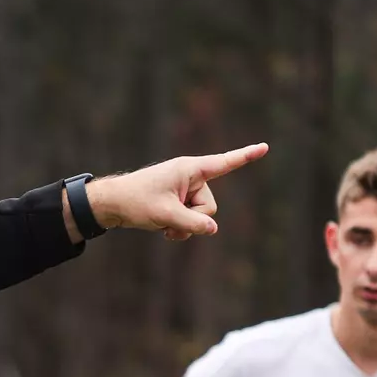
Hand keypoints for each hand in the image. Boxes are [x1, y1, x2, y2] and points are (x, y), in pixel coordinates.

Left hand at [82, 144, 268, 241]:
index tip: (265, 147)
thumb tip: (213, 230)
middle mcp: (190, 177)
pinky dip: (179, 227)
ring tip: (162, 224)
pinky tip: (163, 230)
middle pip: (209, 207)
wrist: (112, 204)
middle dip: (192, 219)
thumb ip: (192, 224)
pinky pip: (189, 219)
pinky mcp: (178, 201)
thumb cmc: (136, 202)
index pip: (224, 163)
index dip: (245, 156)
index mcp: (190, 169)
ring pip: (199, 217)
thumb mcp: (166, 215)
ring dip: (183, 226)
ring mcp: (184, 190)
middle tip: (168, 219)